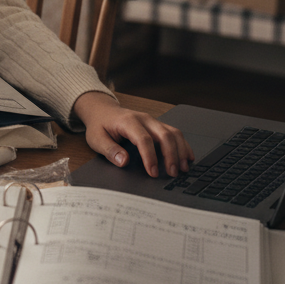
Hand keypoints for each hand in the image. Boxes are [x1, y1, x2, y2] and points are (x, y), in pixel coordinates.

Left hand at [73, 91, 193, 178]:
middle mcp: (144, 119)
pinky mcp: (157, 125)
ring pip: (173, 133)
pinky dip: (183, 145)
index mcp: (128, 122)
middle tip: (172, 173)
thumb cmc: (100, 125)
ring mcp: (153, 121)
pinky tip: (188, 157)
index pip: (144, 139)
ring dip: (181, 150)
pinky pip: (175, 132)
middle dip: (171, 155)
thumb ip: (109, 150)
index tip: (154, 172)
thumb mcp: (96, 139)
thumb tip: (124, 161)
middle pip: (164, 135)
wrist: (102, 111)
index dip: (150, 157)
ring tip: (183, 168)